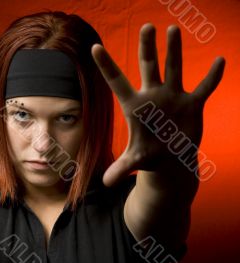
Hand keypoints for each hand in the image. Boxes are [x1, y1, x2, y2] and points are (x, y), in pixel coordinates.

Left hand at [91, 23, 224, 186]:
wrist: (170, 159)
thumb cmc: (149, 157)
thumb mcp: (135, 161)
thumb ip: (121, 168)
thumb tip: (105, 183)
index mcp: (135, 106)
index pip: (117, 81)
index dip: (106, 65)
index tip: (95, 47)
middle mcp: (153, 96)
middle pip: (149, 66)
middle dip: (148, 47)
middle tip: (147, 26)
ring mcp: (173, 98)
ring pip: (175, 68)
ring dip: (175, 50)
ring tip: (172, 29)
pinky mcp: (192, 105)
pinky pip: (205, 87)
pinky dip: (212, 77)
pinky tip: (220, 61)